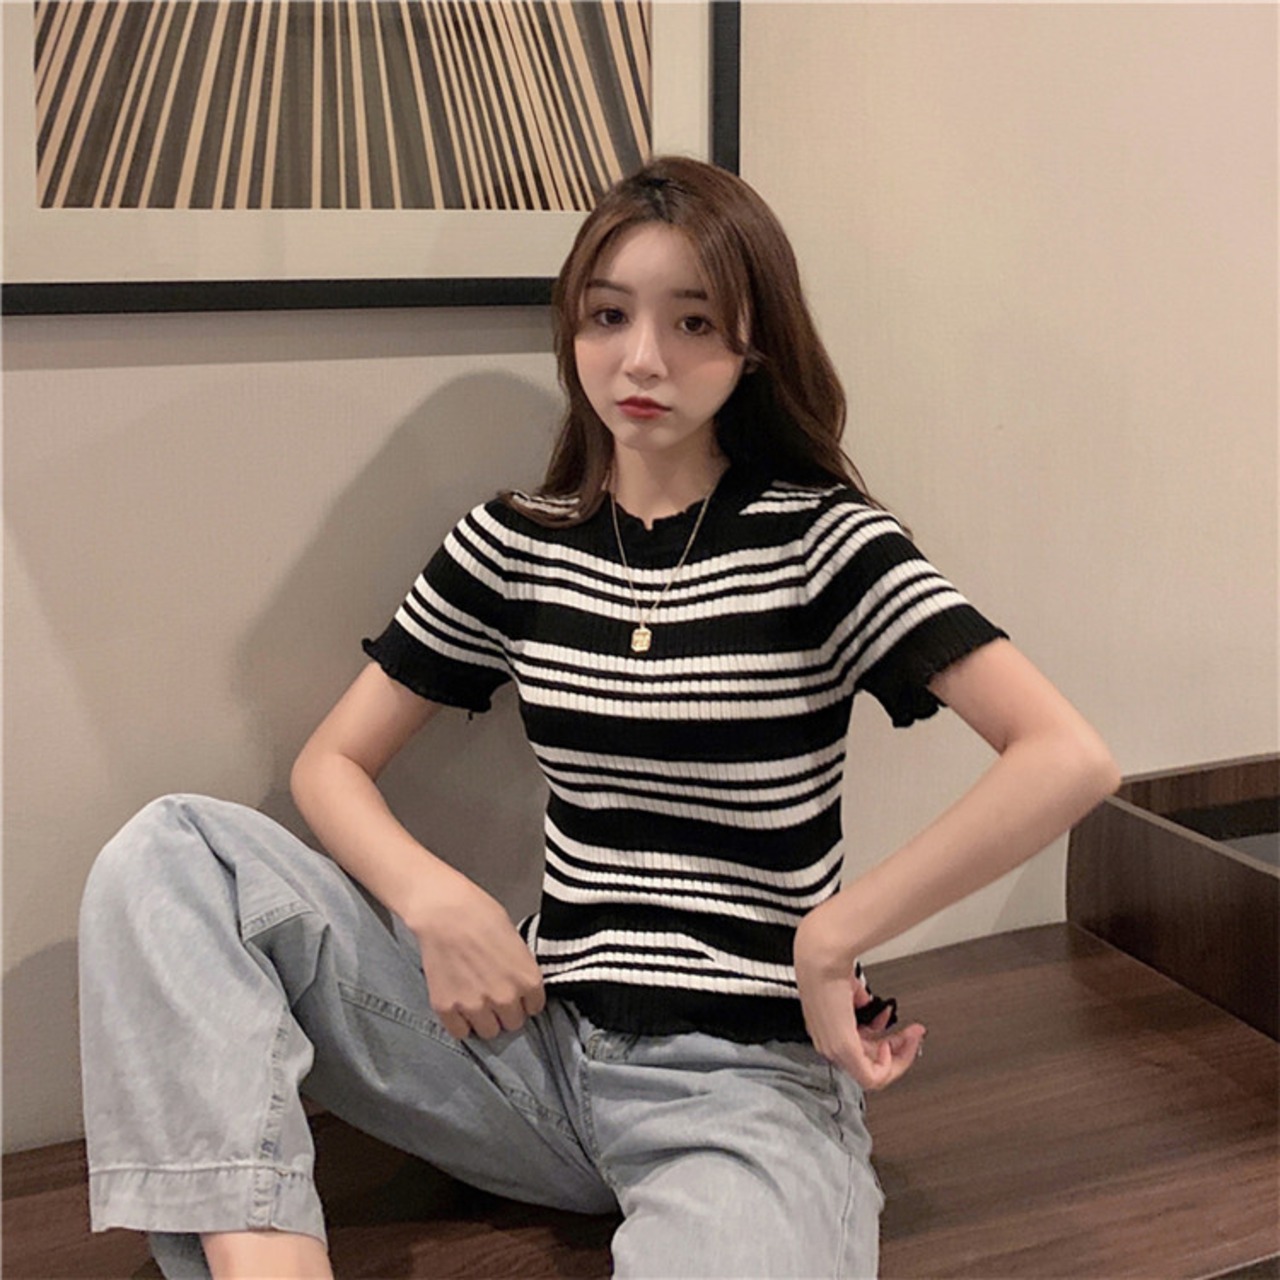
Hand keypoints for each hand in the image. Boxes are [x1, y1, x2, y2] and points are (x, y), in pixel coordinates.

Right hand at [406, 872, 545, 1039]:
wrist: (444, 911)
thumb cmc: (481, 914)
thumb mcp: (515, 940)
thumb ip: (520, 969)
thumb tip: (518, 984)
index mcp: (528, 980)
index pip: (534, 1008)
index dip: (524, 999)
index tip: (515, 992)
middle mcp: (505, 998)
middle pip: (513, 1024)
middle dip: (505, 1011)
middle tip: (493, 994)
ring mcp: (475, 1006)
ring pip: (489, 1032)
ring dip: (484, 1019)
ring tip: (475, 1000)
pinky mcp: (447, 1008)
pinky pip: (460, 1032)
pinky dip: (460, 1022)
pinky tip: (459, 1004)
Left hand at [794, 902, 925, 1090]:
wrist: (822, 955)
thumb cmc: (827, 962)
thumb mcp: (848, 987)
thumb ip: (859, 1001)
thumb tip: (868, 1005)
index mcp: (826, 1029)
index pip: (860, 1050)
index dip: (884, 1039)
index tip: (897, 1025)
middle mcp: (828, 1043)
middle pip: (871, 1065)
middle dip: (900, 1050)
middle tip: (915, 1034)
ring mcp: (834, 1049)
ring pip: (874, 1073)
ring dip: (900, 1055)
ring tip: (913, 1034)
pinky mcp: (842, 1049)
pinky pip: (872, 1077)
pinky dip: (890, 1066)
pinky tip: (893, 1044)